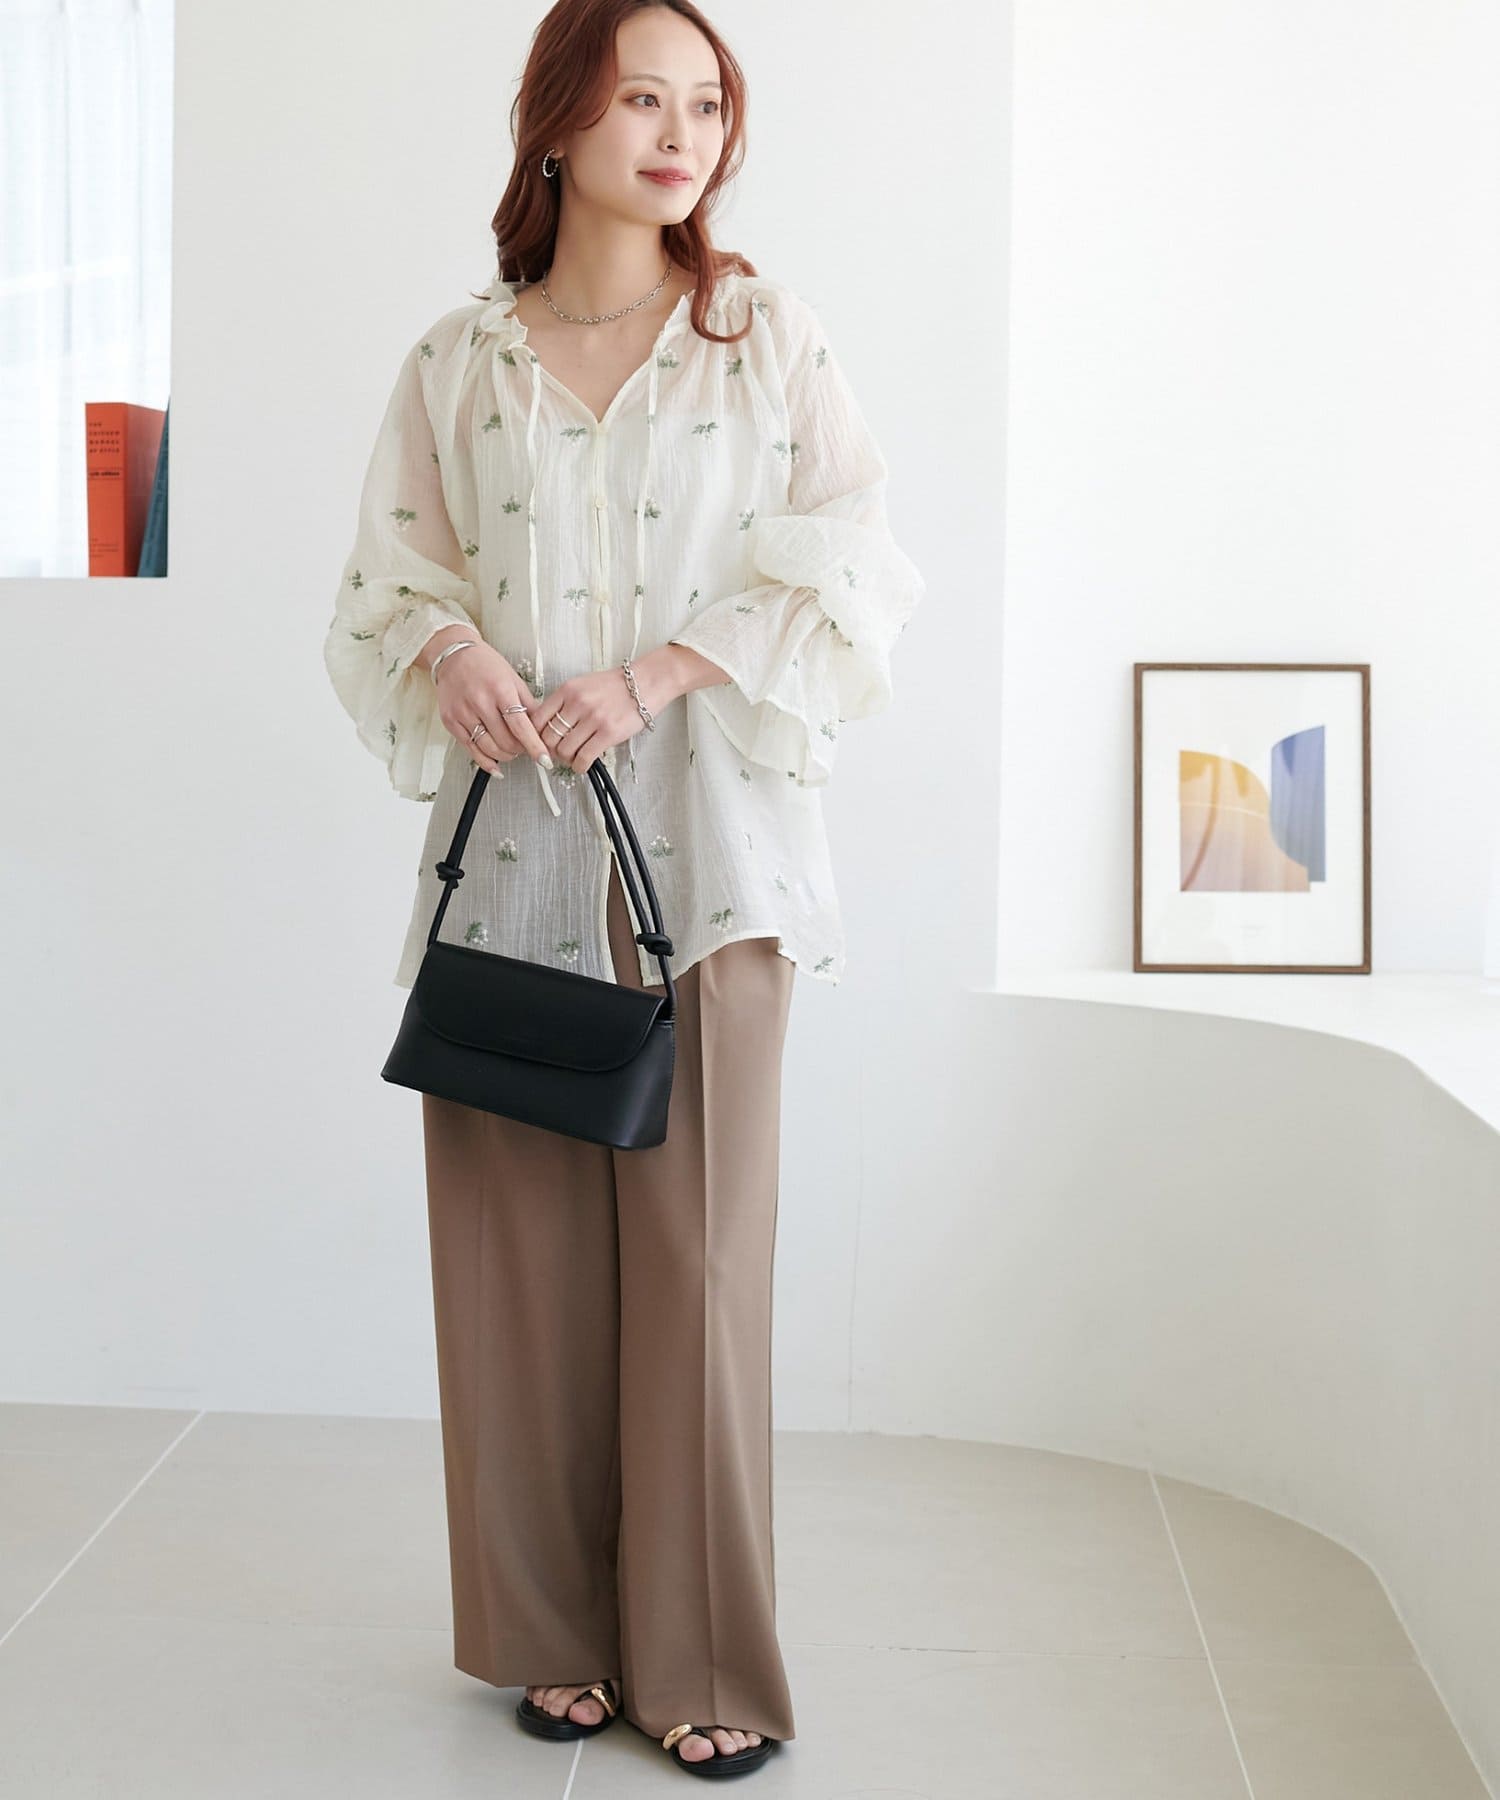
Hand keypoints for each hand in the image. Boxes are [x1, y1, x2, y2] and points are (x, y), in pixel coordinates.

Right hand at [428, 634, 554, 775]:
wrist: (454, 656)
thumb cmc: (485, 665)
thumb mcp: (514, 679)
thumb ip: (528, 705)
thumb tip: (543, 729)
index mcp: (500, 690)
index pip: (521, 726)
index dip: (535, 746)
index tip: (545, 760)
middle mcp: (480, 702)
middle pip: (506, 742)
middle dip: (520, 750)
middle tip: (525, 746)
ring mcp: (463, 713)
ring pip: (490, 749)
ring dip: (505, 756)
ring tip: (511, 750)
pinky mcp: (451, 721)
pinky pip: (471, 750)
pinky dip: (486, 762)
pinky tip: (496, 765)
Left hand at [529, 647, 689, 774]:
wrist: (644, 683)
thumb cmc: (614, 687)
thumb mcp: (582, 685)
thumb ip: (563, 703)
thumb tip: (546, 728)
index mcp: (567, 689)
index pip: (538, 719)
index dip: (536, 736)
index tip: (541, 743)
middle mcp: (578, 702)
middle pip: (549, 738)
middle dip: (551, 750)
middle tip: (559, 753)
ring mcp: (593, 718)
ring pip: (564, 750)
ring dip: (567, 759)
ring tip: (574, 757)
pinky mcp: (608, 733)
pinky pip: (584, 758)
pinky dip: (579, 766)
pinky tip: (583, 764)